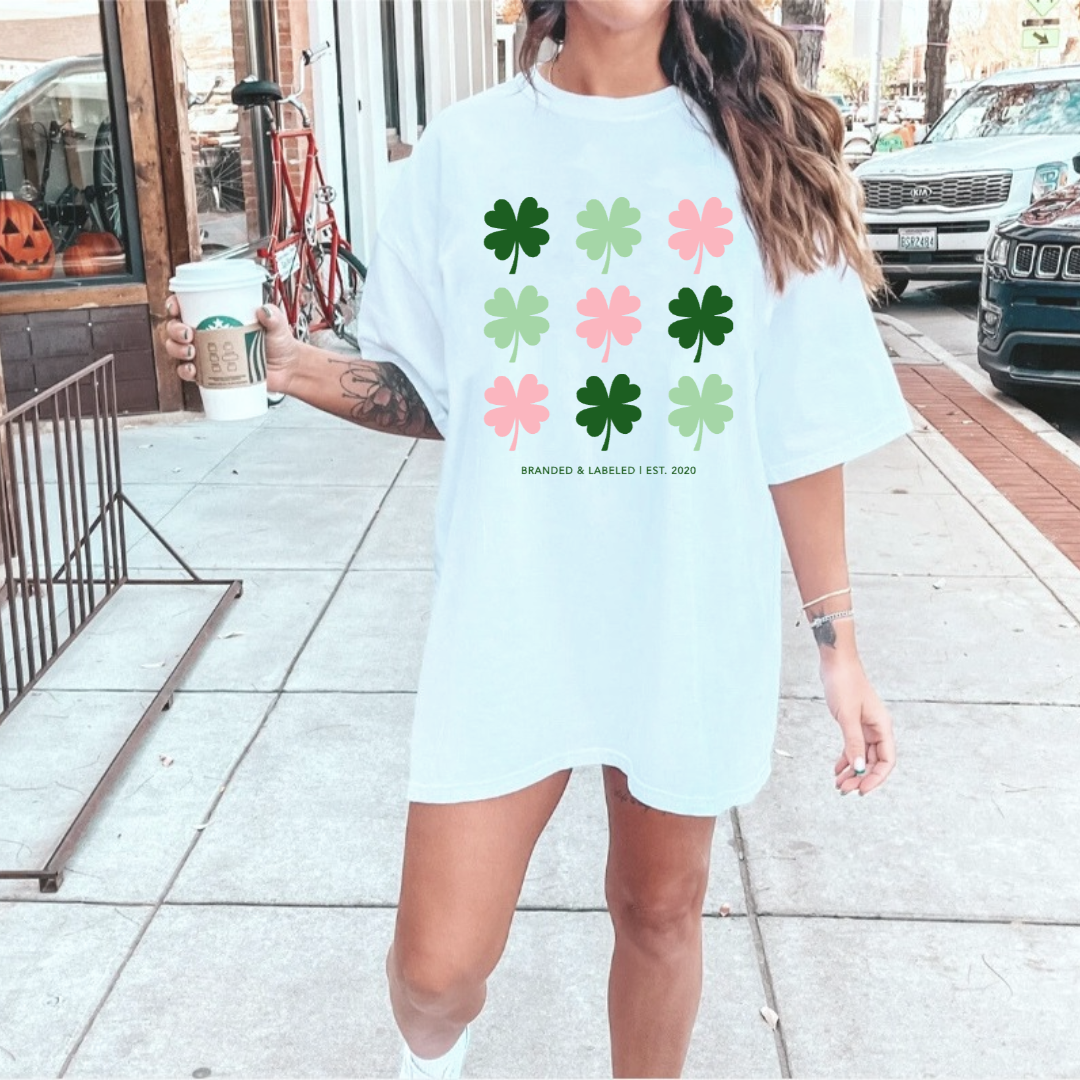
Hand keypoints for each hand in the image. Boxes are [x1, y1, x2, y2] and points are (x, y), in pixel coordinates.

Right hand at [163, 296, 303, 395]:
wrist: (287, 369)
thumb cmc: (279, 343)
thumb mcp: (278, 324)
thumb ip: (273, 316)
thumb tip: (264, 311)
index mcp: (217, 316)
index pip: (187, 306)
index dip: (174, 304)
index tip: (175, 307)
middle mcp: (207, 334)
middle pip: (176, 328)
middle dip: (174, 330)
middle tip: (188, 334)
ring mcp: (208, 354)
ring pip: (178, 349)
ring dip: (176, 350)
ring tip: (191, 353)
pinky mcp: (212, 374)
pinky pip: (189, 373)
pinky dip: (185, 372)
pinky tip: (192, 371)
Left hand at [820, 652, 895, 795]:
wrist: (836, 663)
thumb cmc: (844, 684)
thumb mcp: (847, 716)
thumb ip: (853, 742)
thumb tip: (858, 768)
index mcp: (883, 727)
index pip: (887, 761)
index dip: (876, 778)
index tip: (861, 790)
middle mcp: (877, 728)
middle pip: (874, 761)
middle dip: (861, 777)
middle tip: (844, 790)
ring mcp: (866, 726)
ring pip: (863, 756)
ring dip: (852, 771)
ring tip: (839, 784)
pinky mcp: (854, 722)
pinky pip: (854, 746)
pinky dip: (847, 758)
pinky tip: (837, 769)